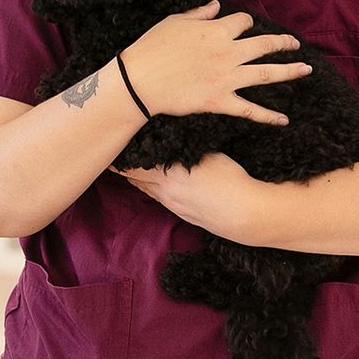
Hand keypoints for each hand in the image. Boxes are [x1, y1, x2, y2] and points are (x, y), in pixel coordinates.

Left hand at [111, 153, 268, 242]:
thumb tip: (175, 143)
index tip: (114, 152)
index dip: (122, 160)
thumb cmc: (230, 180)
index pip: (135, 167)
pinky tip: (156, 185)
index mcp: (169, 175)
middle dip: (126, 170)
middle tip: (117, 160)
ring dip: (139, 181)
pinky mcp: (182, 214)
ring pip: (148, 191)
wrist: (244, 214)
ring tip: (131, 170)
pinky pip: (161, 200)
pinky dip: (153, 191)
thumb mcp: (208, 156)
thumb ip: (186, 150)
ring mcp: (173, 205)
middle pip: (137, 180)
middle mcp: (166, 192)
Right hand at [119, 0, 312, 124]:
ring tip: (306, 70)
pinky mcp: (220, 101)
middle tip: (295, 44)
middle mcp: (227, 52)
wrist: (139, 81)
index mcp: (215, 31)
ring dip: (289, 71)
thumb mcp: (175, 22)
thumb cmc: (152, 48)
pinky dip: (268, 116)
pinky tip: (284, 120)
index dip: (247, 22)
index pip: (242, 22)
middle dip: (282, 43)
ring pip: (266, 74)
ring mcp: (226, 78)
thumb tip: (217, 6)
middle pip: (264, 45)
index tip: (248, 25)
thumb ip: (200, 14)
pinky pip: (249, 110)